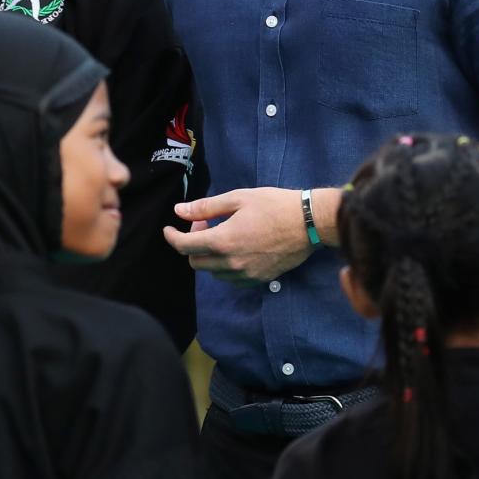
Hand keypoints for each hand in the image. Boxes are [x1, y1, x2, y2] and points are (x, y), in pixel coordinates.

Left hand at [163, 188, 313, 282]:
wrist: (309, 223)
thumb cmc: (274, 205)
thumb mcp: (238, 198)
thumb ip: (206, 207)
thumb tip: (179, 211)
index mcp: (223, 241)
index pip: (184, 246)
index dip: (172, 237)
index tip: (169, 229)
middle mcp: (231, 263)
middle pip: (196, 262)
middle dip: (192, 243)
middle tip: (205, 224)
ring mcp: (245, 274)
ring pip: (212, 272)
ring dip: (209, 255)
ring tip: (222, 234)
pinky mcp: (258, 279)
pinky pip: (230, 278)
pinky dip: (224, 266)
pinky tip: (235, 249)